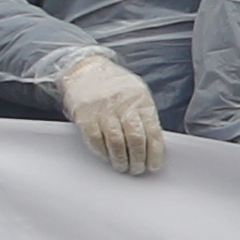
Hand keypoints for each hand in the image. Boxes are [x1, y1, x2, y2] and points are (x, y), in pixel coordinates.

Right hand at [55, 50, 162, 176]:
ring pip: (116, 142)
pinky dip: (103, 153)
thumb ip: (144, 116)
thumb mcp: (136, 94)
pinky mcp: (85, 115)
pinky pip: (95, 140)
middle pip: (135, 139)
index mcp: (140, 99)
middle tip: (137, 169)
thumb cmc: (115, 86)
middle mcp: (123, 104)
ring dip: (121, 160)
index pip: (152, 131)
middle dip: (138, 160)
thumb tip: (154, 145)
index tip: (154, 166)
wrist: (85, 70)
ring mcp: (103, 109)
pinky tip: (107, 157)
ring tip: (123, 166)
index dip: (155, 153)